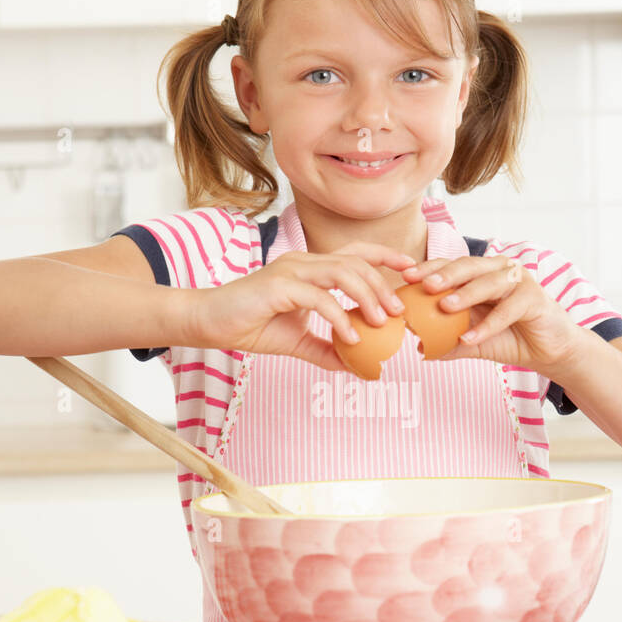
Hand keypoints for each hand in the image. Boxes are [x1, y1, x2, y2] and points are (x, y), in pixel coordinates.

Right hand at [191, 242, 415, 371]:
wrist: (210, 324)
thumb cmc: (250, 325)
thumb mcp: (297, 341)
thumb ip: (326, 349)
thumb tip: (356, 367)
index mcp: (310, 269)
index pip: (355, 254)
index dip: (385, 258)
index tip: (411, 270)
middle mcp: (303, 262)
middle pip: (355, 262)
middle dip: (382, 285)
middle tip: (399, 312)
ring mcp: (291, 271)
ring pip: (341, 272)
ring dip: (366, 296)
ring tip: (382, 323)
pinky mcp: (278, 286)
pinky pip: (317, 298)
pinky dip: (338, 317)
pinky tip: (350, 338)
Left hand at [399, 254, 586, 378]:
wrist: (548, 351)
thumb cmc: (510, 337)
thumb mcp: (473, 340)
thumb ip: (449, 341)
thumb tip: (418, 348)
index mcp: (481, 274)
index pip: (451, 266)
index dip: (428, 269)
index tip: (405, 278)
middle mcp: (499, 270)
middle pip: (468, 266)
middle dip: (445, 274)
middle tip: (424, 286)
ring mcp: (518, 281)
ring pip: (488, 282)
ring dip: (466, 294)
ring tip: (445, 307)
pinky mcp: (534, 297)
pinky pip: (508, 309)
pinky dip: (488, 324)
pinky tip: (470, 338)